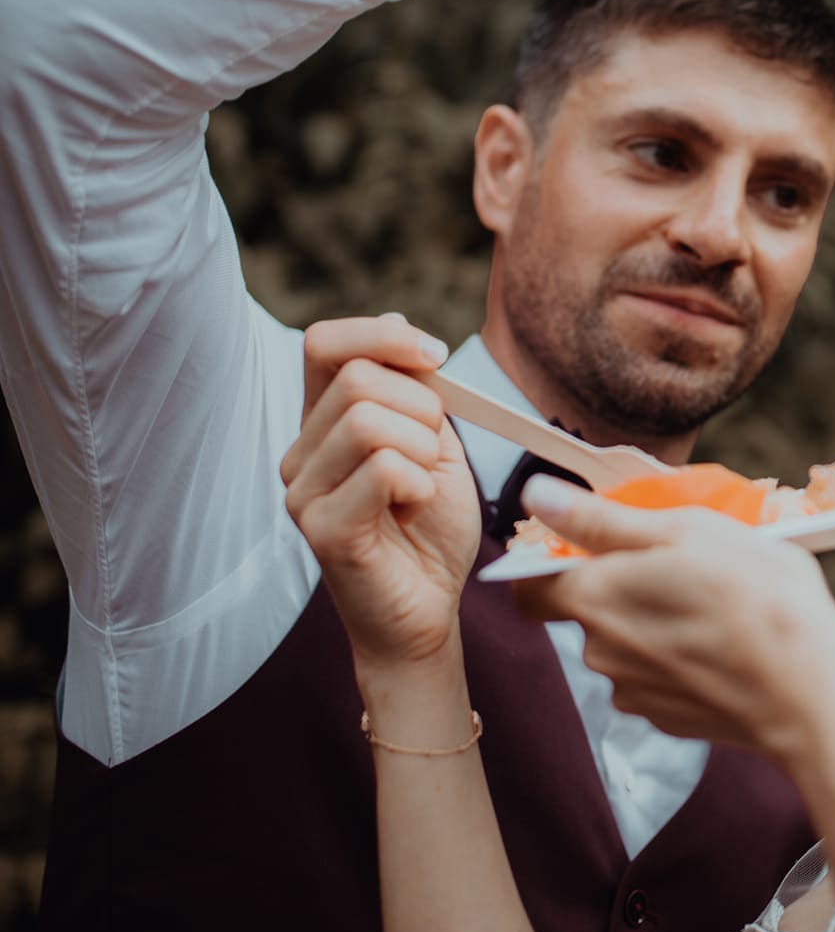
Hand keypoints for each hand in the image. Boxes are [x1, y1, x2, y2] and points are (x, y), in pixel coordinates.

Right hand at [281, 315, 478, 675]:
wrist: (429, 609)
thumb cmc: (429, 527)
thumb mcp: (433, 443)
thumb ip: (413, 389)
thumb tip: (393, 322)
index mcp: (324, 423)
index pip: (324, 343)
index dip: (383, 336)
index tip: (435, 358)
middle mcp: (301, 452)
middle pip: (358, 378)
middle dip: (422, 407)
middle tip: (431, 456)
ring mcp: (303, 491)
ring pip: (368, 421)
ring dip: (423, 450)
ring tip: (421, 489)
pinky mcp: (321, 529)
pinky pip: (382, 469)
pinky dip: (420, 485)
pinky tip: (414, 510)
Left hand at [512, 478, 834, 765]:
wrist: (809, 692)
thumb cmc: (757, 597)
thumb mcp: (686, 532)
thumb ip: (603, 519)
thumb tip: (537, 496)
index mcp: (596, 599)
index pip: (529, 586)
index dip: (552, 562)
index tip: (593, 545)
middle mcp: (600, 652)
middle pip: (587, 610)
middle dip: (623, 586)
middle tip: (685, 565)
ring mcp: (634, 692)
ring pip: (625, 643)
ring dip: (655, 621)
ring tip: (716, 605)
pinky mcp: (667, 718)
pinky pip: (657, 676)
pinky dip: (680, 657)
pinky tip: (725, 644)